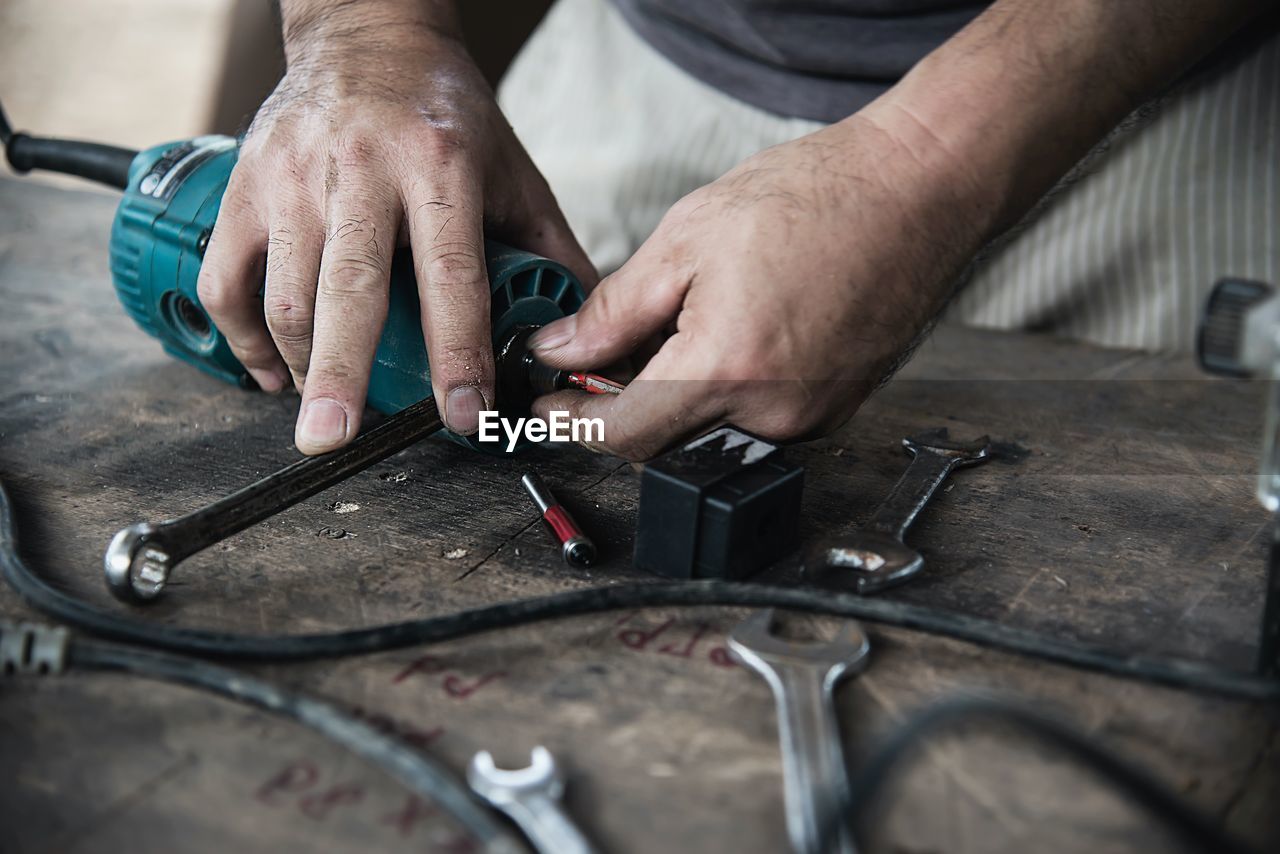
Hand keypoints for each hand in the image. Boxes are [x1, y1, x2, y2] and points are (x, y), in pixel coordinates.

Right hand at [197, 4, 593, 452]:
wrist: (367, 36)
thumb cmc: (444, 111)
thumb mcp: (511, 169)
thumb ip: (548, 249)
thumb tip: (580, 330)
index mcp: (439, 166)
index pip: (452, 276)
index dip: (457, 353)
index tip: (462, 414)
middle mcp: (360, 171)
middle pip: (348, 291)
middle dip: (342, 375)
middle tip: (337, 439)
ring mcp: (293, 178)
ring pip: (283, 294)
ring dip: (303, 367)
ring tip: (325, 414)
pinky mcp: (245, 186)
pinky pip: (225, 279)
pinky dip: (244, 339)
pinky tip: (276, 371)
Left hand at [527, 108, 991, 460]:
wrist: (920, 190)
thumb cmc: (815, 199)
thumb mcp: (687, 239)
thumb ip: (614, 310)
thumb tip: (562, 349)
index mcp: (727, 368)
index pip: (624, 435)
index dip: (574, 424)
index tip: (550, 405)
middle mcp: (774, 410)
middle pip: (667, 441)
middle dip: (625, 405)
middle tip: (609, 351)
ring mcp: (813, 416)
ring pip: (713, 431)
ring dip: (679, 398)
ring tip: (682, 328)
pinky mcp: (839, 408)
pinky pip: (760, 418)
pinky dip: (727, 390)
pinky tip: (732, 333)